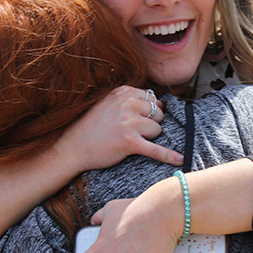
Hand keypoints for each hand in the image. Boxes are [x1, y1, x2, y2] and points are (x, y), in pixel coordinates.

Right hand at [55, 85, 181, 170]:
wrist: (73, 148)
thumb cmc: (91, 127)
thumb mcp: (108, 103)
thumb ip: (131, 98)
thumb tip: (160, 102)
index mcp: (123, 92)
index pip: (152, 100)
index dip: (148, 113)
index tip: (137, 120)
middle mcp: (127, 104)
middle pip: (158, 114)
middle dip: (150, 125)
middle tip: (132, 132)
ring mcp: (129, 123)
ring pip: (157, 130)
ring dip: (148, 138)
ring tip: (129, 141)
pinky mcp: (130, 142)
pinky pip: (156, 149)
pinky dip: (169, 155)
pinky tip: (180, 159)